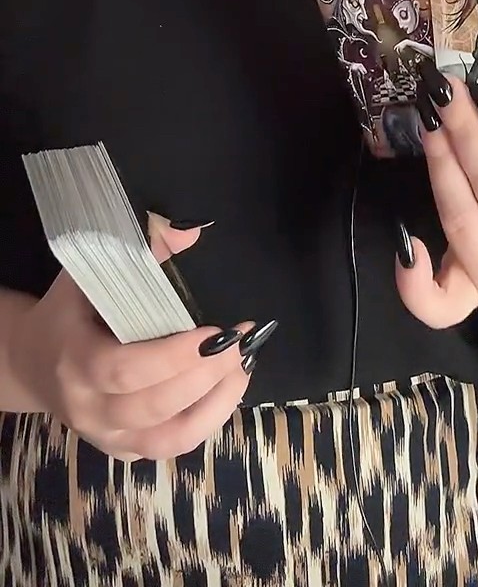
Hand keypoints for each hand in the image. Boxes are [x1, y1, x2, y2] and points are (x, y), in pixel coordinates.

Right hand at [8, 216, 276, 459]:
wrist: (32, 362)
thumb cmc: (67, 312)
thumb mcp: (88, 275)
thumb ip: (137, 252)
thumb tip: (188, 231)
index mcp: (74, 361)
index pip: (122, 370)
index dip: (173, 357)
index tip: (215, 331)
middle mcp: (88, 408)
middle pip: (152, 406)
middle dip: (205, 376)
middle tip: (240, 344)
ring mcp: (106, 436)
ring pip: (168, 437)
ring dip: (215, 404)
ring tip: (243, 367)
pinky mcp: (123, 449)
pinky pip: (171, 447)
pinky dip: (207, 421)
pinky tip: (227, 390)